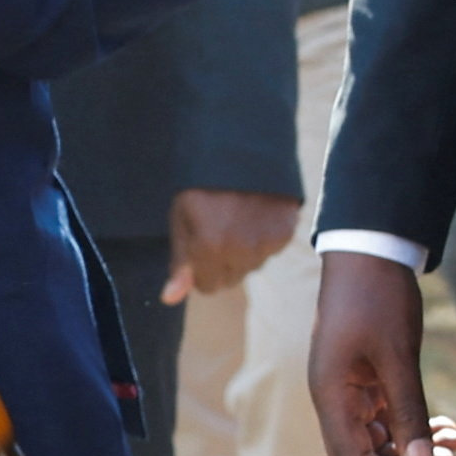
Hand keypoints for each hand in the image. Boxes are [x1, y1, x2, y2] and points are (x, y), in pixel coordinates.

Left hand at [165, 190, 300, 297]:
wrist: (241, 156)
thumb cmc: (202, 187)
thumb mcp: (181, 220)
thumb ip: (179, 262)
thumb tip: (170, 299)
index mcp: (209, 248)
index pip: (207, 286)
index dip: (199, 270)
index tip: (200, 249)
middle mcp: (241, 252)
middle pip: (231, 279)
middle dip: (222, 263)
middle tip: (219, 230)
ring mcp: (266, 244)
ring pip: (252, 266)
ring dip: (244, 252)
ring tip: (238, 220)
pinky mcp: (285, 235)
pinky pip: (270, 252)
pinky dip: (262, 239)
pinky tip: (255, 217)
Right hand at [306, 251, 455, 455]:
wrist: (370, 256)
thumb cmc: (378, 299)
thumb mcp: (399, 356)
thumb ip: (410, 411)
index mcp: (332, 397)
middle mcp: (336, 402)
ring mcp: (350, 394)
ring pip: (379, 443)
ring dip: (415, 449)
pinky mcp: (368, 385)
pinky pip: (388, 422)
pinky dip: (415, 429)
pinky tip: (447, 427)